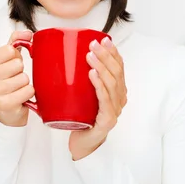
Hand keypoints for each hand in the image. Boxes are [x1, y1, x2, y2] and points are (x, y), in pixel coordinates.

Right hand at [0, 29, 34, 126]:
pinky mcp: (5, 104)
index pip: (9, 50)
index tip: (9, 67)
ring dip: (25, 84)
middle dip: (20, 72)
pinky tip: (20, 98)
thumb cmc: (4, 84)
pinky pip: (28, 90)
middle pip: (18, 64)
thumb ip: (14, 43)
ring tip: (16, 90)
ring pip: (24, 78)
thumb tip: (26, 33)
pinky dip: (28, 94)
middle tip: (13, 81)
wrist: (4, 112)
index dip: (14, 58)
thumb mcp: (5, 61)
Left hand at [69, 36, 127, 159]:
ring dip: (102, 66)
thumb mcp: (84, 95)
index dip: (113, 52)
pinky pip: (105, 100)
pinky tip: (93, 74)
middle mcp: (120, 99)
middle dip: (106, 55)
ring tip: (90, 55)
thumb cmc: (82, 118)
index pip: (119, 68)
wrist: (82, 144)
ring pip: (112, 83)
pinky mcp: (107, 120)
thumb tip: (65, 58)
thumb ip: (81, 79)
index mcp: (117, 91)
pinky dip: (99, 85)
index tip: (104, 39)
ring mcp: (115, 110)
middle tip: (93, 44)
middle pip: (116, 73)